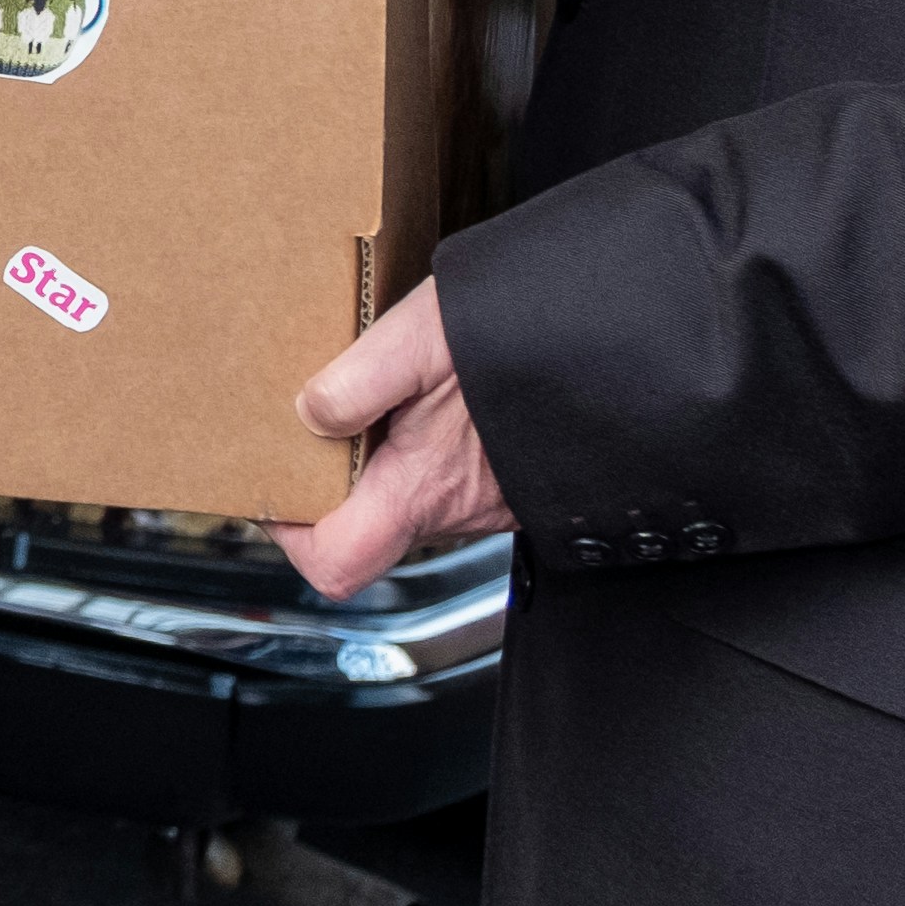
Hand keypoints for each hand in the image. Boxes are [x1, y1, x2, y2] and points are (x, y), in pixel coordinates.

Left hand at [280, 278, 508, 597]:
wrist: (629, 344)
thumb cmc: (528, 341)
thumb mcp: (422, 341)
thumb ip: (356, 383)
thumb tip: (308, 415)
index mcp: (423, 491)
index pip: (337, 564)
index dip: (292, 535)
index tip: (275, 481)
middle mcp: (458, 509)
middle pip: (365, 524)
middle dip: (329, 477)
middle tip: (310, 415)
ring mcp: (490, 496)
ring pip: (408, 494)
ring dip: (377, 453)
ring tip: (367, 388)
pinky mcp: (515, 474)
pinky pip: (450, 473)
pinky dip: (422, 442)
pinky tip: (425, 388)